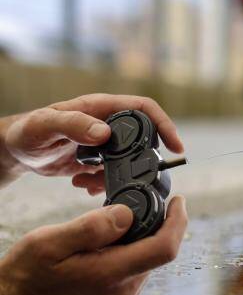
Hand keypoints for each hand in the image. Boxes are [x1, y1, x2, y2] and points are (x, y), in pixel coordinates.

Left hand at [0, 94, 183, 191]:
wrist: (14, 150)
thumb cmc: (25, 132)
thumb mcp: (45, 126)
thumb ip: (73, 125)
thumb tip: (104, 133)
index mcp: (101, 107)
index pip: (144, 109)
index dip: (164, 125)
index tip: (175, 146)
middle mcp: (107, 122)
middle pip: (143, 137)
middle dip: (143, 159)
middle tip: (136, 176)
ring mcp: (104, 142)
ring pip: (129, 159)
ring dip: (118, 176)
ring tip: (91, 182)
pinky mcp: (98, 159)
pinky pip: (113, 173)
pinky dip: (104, 184)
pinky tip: (84, 186)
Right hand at [0, 197, 186, 294]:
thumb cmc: (23, 280)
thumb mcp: (48, 243)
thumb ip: (92, 228)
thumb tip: (128, 215)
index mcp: (110, 276)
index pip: (165, 248)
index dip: (178, 221)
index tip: (178, 201)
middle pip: (155, 255)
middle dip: (150, 231)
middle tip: (128, 213)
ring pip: (142, 269)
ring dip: (134, 249)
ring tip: (104, 239)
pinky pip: (130, 283)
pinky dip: (124, 265)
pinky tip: (100, 259)